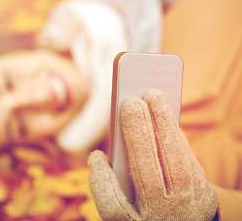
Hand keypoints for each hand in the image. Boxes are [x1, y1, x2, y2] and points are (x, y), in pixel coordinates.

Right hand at [88, 90, 217, 220]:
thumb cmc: (142, 210)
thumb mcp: (122, 208)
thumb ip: (107, 185)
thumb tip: (100, 155)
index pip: (113, 204)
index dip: (102, 180)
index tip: (97, 156)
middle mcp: (161, 216)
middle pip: (147, 175)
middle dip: (139, 136)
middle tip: (131, 102)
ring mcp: (187, 205)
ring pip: (175, 163)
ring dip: (164, 125)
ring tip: (153, 94)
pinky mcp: (204, 191)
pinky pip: (189, 160)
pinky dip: (175, 133)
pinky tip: (164, 113)